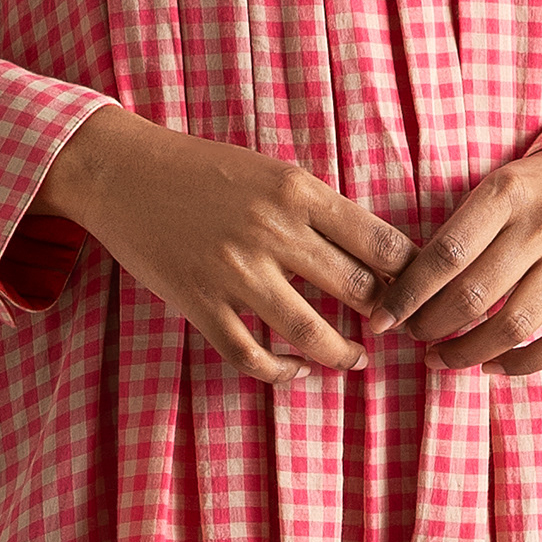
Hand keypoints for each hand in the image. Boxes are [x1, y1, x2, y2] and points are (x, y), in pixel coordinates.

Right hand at [36, 108, 411, 381]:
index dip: (411, 274)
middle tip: (395, 328)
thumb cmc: (202, 169)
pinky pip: (253, 357)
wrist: (122, 173)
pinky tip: (296, 369)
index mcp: (297, 190)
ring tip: (356, 358)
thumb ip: (318, 209)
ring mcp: (235, 273)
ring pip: (313, 334)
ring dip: (345, 354)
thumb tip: (375, 255)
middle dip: (386, 317)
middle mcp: (273, 231)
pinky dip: (282, 372)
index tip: (418, 289)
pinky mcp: (201, 304)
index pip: (381, 241)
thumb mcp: (271, 172)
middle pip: (359, 290)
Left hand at [381, 148, 541, 371]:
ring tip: (441, 358)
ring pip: (513, 326)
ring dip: (468, 353)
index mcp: (507, 193)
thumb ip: (459, 232)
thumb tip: (404, 290)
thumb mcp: (498, 188)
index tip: (382, 319)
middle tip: (413, 336)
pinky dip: (521, 365)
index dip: (407, 295)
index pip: (445, 254)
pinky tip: (491, 367)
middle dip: (431, 326)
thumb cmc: (538, 190)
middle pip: (474, 295)